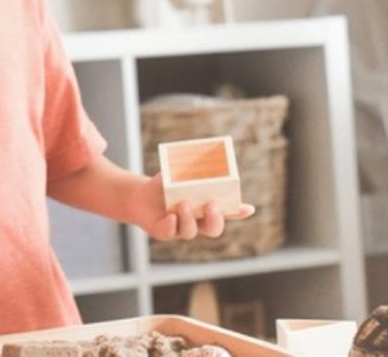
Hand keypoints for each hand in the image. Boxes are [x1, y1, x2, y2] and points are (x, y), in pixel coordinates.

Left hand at [128, 174, 255, 240]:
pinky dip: (171, 224)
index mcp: (205, 209)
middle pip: (213, 229)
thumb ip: (190, 169)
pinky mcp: (163, 231)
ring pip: (191, 231)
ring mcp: (180, 229)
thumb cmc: (165, 185)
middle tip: (211, 205)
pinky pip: (169, 232)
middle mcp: (197, 222)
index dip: (238, 212)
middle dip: (215, 219)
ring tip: (184, 203)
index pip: (227, 213)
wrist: (140, 196)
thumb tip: (199, 154)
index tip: (248, 208)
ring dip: (189, 218)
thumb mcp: (177, 174)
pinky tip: (170, 216)